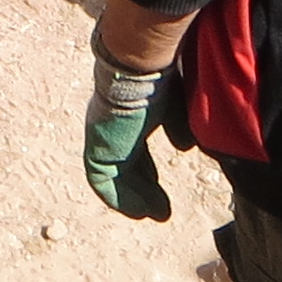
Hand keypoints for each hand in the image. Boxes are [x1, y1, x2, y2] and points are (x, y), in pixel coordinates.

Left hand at [84, 37, 172, 220]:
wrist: (138, 67)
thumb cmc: (161, 76)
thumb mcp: (177, 103)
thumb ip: (179, 125)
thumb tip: (184, 147)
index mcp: (127, 113)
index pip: (133, 147)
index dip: (146, 170)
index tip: (159, 187)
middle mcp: (111, 126)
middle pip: (125, 162)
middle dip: (143, 186)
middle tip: (160, 209)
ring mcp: (102, 136)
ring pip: (115, 175)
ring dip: (135, 197)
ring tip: (154, 215)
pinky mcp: (97, 146)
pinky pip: (103, 181)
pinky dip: (121, 198)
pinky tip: (140, 212)